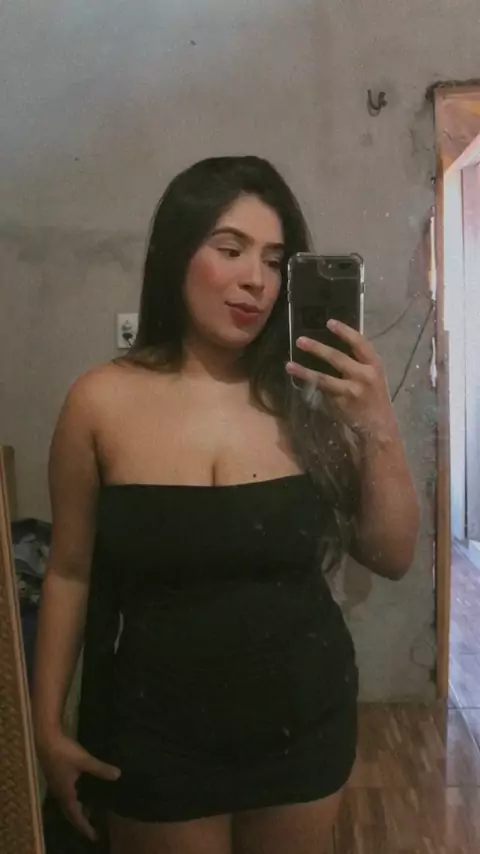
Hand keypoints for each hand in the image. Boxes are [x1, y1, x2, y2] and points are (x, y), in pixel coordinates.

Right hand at [37, 732, 120, 840]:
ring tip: (90, 811)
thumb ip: (100, 769)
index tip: (94, 836)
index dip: (85, 827)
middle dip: (82, 821)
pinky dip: (75, 798)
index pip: (76, 816)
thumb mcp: (84, 761)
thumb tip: (118, 776)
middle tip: (93, 828)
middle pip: (70, 813)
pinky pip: (67, 794)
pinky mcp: (57, 776)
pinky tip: (83, 790)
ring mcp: (57, 784)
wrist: (46, 739)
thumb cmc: (64, 752)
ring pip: (68, 803)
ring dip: (78, 809)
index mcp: (66, 794)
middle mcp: (60, 793)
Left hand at [286, 319, 397, 439]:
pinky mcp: (341, 403)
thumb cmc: (374, 395)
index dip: (344, 331)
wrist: (379, 424)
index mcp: (374, 364)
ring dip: (305, 371)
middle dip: (317, 348)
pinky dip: (310, 385)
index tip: (329, 322)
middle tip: (300, 340)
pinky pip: (322, 391)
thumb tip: (332, 343)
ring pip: (324, 379)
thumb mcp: (372, 374)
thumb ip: (358, 361)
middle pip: (337, 358)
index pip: (360, 343)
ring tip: (289, 365)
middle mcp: (364, 375)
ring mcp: (351, 391)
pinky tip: (297, 380)